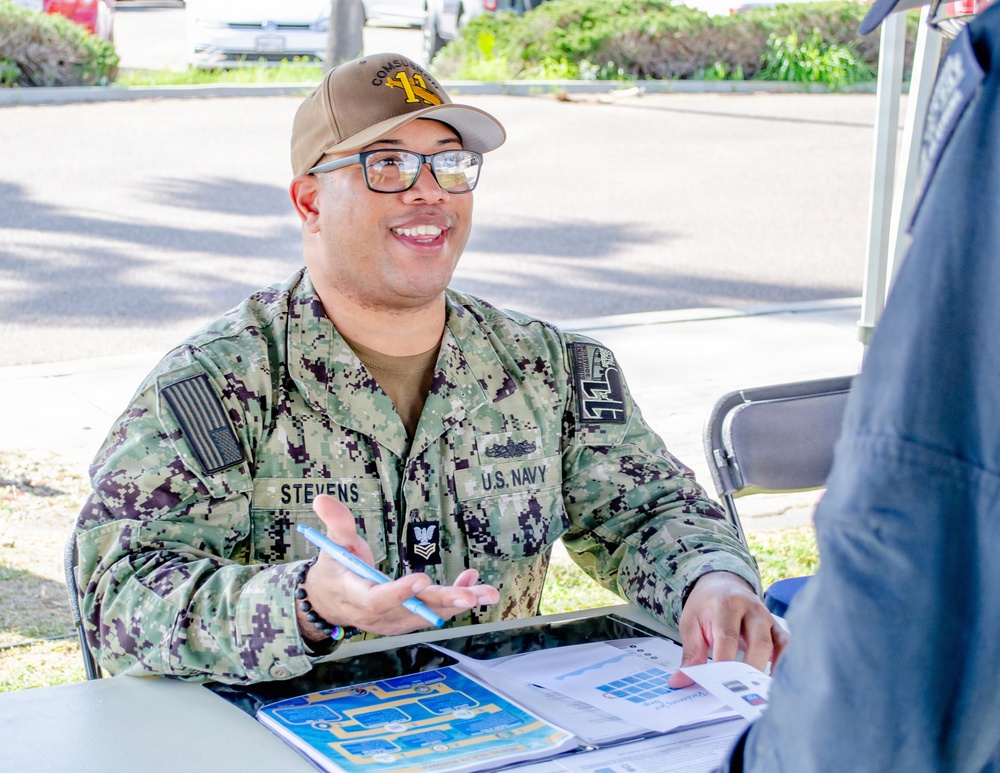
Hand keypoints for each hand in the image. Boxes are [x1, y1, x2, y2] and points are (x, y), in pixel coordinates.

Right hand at [298, 495, 498, 640]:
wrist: (330, 603)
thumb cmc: (335, 570)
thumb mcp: (333, 546)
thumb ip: (336, 524)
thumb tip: (322, 498)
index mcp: (358, 597)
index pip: (379, 599)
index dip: (400, 592)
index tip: (422, 579)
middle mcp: (380, 616)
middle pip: (414, 610)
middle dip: (444, 602)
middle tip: (471, 597)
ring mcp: (396, 621)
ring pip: (431, 613)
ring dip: (460, 602)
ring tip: (487, 592)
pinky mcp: (409, 620)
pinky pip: (434, 611)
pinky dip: (455, 597)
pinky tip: (474, 580)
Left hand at [667, 571, 788, 687]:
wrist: (721, 583)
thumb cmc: (706, 606)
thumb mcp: (690, 624)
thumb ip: (690, 654)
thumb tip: (680, 681)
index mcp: (725, 605)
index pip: (728, 637)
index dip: (725, 663)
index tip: (719, 686)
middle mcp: (751, 609)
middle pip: (758, 642)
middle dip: (750, 670)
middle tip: (740, 693)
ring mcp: (766, 617)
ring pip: (776, 644)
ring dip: (768, 670)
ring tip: (757, 693)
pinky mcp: (775, 626)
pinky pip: (786, 644)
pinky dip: (783, 662)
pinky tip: (773, 681)